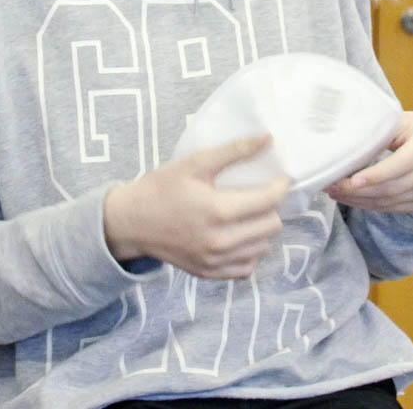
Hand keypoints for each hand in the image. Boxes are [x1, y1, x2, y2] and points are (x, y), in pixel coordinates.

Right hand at [103, 135, 288, 279]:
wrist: (131, 222)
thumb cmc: (162, 188)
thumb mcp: (196, 163)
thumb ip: (234, 151)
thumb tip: (268, 138)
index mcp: (219, 210)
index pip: (270, 201)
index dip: (281, 186)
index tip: (279, 178)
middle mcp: (221, 241)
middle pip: (272, 226)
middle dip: (271, 208)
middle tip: (260, 195)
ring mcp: (215, 261)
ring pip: (263, 248)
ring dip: (261, 230)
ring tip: (248, 215)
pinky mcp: (209, 273)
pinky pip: (246, 268)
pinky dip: (249, 252)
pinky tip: (238, 236)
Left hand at [324, 112, 412, 214]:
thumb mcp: (402, 121)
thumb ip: (379, 132)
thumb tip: (345, 147)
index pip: (401, 164)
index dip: (376, 175)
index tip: (352, 180)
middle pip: (394, 187)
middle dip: (359, 191)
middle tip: (332, 186)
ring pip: (392, 202)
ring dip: (360, 201)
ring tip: (336, 192)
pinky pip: (395, 209)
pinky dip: (371, 206)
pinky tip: (353, 199)